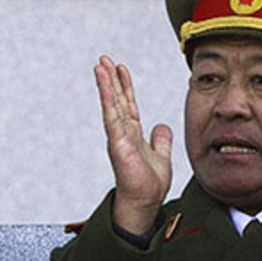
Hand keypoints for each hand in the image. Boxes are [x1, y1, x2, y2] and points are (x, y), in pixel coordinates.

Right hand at [96, 56, 172, 236]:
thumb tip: (161, 126)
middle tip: (104, 60)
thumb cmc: (150, 183)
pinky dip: (108, 99)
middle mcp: (123, 132)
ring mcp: (118, 136)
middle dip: (110, 79)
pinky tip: (105, 85)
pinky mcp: (117, 142)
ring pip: (111, 104)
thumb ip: (160, 140)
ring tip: (99, 66)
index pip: (128, 103)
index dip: (124, 86)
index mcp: (133, 133)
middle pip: (117, 100)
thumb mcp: (162, 155)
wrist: (145, 200)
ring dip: (105, 84)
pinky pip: (112, 116)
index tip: (120, 68)